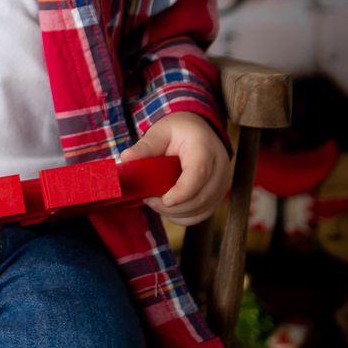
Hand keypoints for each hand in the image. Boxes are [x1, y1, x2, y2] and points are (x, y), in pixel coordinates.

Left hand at [121, 111, 229, 226]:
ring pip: (203, 208)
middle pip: (202, 196)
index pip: (199, 173)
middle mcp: (219, 165)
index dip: (182, 192)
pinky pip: (204, 213)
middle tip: (149, 200)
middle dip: (173, 207)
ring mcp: (222, 181)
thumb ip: (145, 147)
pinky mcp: (219, 193)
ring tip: (155, 202)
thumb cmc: (177, 131)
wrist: (197, 131)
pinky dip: (185, 216)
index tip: (164, 200)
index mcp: (204, 147)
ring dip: (177, 213)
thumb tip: (125, 158)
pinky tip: (168, 209)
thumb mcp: (159, 133)